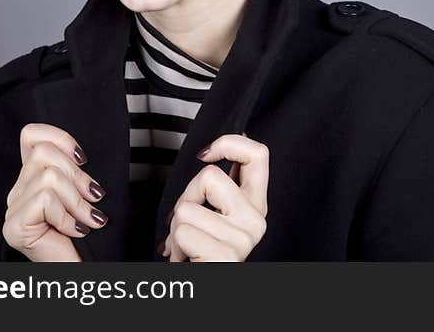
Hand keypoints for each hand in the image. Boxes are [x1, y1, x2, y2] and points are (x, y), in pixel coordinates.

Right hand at [2, 123, 107, 261]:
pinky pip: (45, 200)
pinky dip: (68, 216)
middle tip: (94, 198)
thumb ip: (76, 171)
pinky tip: (77, 231)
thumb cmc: (88, 235)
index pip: (31, 135)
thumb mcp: (84, 193)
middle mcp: (17, 192)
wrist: (86, 269)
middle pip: (44, 153)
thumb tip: (82, 154)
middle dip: (78, 176)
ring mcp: (13, 210)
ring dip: (77, 200)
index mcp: (32, 179)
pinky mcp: (14, 227)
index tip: (84, 159)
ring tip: (88, 219)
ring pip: (48, 176)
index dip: (60, 138)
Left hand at [158, 133, 268, 261]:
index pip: (259, 154)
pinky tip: (187, 260)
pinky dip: (174, 247)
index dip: (229, 143)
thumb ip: (218, 187)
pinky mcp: (226, 257)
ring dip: (176, 229)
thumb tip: (214, 152)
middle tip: (188, 222)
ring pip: (188, 208)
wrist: (200, 291)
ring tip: (187, 246)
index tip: (207, 154)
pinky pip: (183, 232)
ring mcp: (243, 240)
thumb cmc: (201, 254)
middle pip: (210, 176)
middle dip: (186, 196)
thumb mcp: (214, 215)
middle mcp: (256, 221)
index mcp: (256, 205)